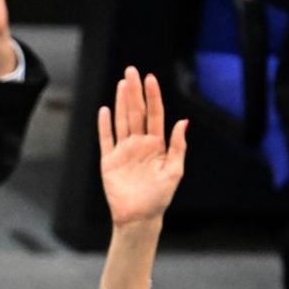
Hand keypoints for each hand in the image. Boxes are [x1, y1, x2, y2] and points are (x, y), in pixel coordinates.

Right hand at [99, 66, 187, 226]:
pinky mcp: (109, 161)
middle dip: (134, 91)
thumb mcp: (174, 171)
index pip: (154, 114)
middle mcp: (139, 144)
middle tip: (131, 70)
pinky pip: (106, 139)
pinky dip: (104, 125)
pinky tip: (105, 110)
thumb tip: (183, 122)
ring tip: (121, 83)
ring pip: (122, 121)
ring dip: (121, 102)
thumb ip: (178, 146)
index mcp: (156, 145)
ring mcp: (123, 151)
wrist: (139, 217)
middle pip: (136, 112)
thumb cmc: (159, 197)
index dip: (152, 96)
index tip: (150, 78)